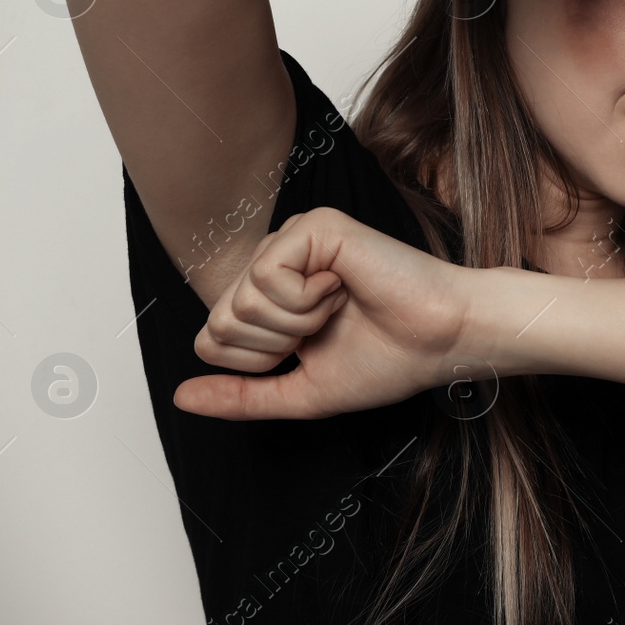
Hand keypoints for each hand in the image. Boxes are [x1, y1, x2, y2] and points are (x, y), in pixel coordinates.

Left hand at [180, 207, 472, 419]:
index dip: (259, 362)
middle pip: (219, 322)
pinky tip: (342, 287)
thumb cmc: (390, 360)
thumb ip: (242, 395)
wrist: (442, 340)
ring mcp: (293, 239)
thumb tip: (182, 398)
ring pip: (241, 302)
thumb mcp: (301, 391)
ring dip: (297, 323)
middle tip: (327, 327)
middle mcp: (276, 261)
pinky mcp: (313, 226)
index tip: (312, 348)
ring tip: (340, 306)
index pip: (211, 338)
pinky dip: (306, 301)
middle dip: (276, 344)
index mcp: (271, 295)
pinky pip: (267, 277)